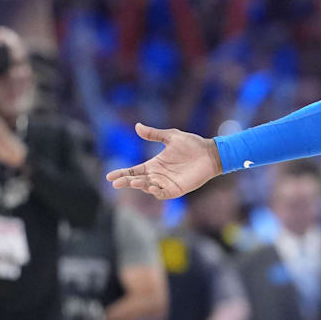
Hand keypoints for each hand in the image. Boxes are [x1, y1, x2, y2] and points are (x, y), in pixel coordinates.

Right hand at [105, 123, 221, 199]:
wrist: (210, 153)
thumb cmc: (192, 144)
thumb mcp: (171, 137)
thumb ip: (154, 134)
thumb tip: (137, 126)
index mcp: (154, 164)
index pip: (133, 171)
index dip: (122, 173)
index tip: (110, 176)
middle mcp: (158, 175)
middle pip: (137, 180)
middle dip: (126, 182)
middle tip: (116, 182)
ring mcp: (166, 183)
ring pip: (148, 187)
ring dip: (141, 185)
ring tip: (135, 181)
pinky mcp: (177, 189)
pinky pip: (163, 194)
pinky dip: (156, 192)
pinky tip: (152, 187)